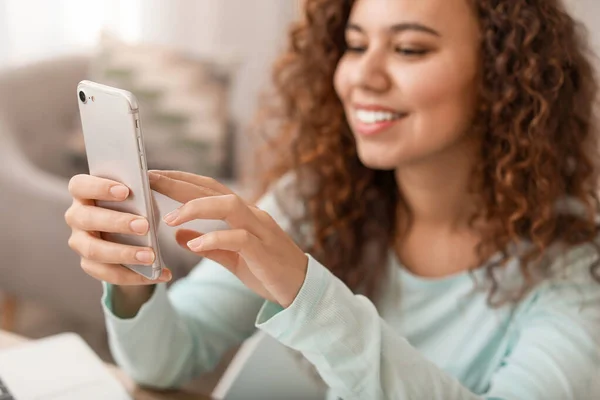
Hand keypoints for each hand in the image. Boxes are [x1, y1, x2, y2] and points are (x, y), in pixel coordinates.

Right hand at [65, 174, 171, 284]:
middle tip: (145, 226)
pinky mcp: (89, 264)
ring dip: (124, 254)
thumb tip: (149, 197)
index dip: (100, 187)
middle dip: (117, 222)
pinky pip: (108, 273)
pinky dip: (135, 276)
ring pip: (94, 251)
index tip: (125, 191)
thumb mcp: (137, 198)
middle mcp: (76, 217)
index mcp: (83, 193)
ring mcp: (80, 242)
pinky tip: (159, 274)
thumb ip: (139, 195)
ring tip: (151, 256)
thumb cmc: (133, 206)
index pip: (80, 186)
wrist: (131, 233)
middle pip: (87, 219)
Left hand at [149, 170, 307, 307]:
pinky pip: (239, 238)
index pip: (210, 188)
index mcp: (244, 214)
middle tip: (150, 180)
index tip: (155, 176)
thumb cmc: (268, 271)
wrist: (302, 290)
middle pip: (214, 191)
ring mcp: (261, 230)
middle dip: (180, 184)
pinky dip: (214, 238)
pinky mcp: (264, 251)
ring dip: (197, 208)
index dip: (183, 180)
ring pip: (229, 206)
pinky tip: (193, 245)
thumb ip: (209, 246)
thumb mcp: (233, 258)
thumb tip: (179, 236)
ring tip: (169, 219)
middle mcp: (253, 215)